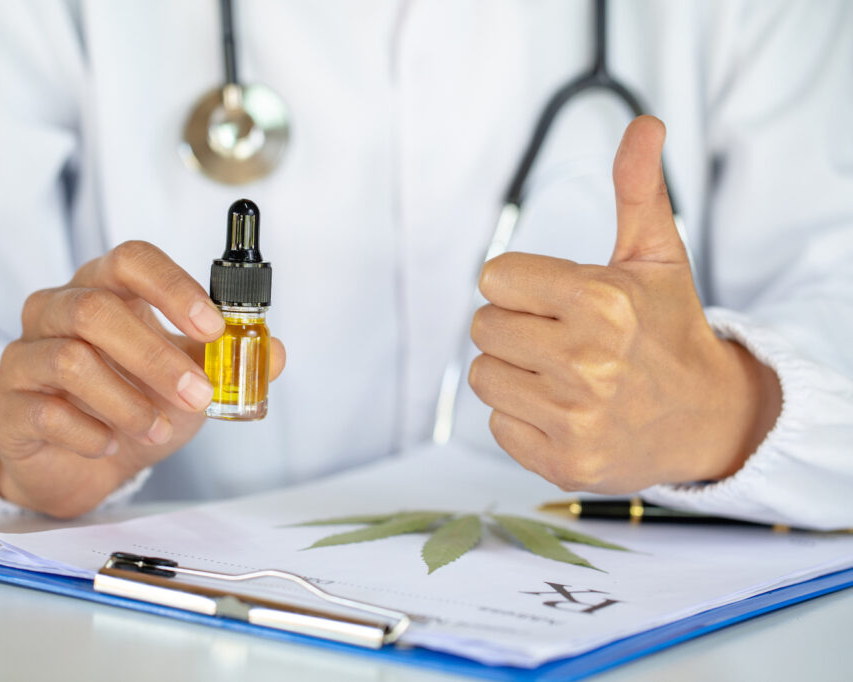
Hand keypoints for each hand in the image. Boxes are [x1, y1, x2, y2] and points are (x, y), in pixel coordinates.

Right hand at [0, 241, 284, 516]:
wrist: (81, 463)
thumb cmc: (135, 404)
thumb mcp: (190, 382)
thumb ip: (229, 364)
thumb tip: (274, 352)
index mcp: (105, 289)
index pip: (132, 259)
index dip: (172, 287)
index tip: (212, 327)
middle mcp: (57, 310)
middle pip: (96, 310)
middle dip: (156, 356)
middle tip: (198, 396)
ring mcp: (24, 355)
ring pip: (69, 360)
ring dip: (128, 401)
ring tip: (159, 431)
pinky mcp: (5, 405)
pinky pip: (45, 411)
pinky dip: (90, 432)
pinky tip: (111, 444)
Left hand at [468, 116, 780, 492]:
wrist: (707, 419)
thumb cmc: (670, 332)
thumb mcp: (658, 258)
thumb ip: (638, 190)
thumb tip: (643, 125)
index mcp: (600, 301)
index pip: (493, 278)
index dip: (520, 285)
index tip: (554, 299)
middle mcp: (586, 361)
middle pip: (483, 327)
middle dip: (516, 327)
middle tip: (562, 338)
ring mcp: (575, 417)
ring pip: (483, 376)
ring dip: (514, 372)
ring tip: (563, 375)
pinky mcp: (564, 462)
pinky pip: (497, 424)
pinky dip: (523, 417)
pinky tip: (565, 411)